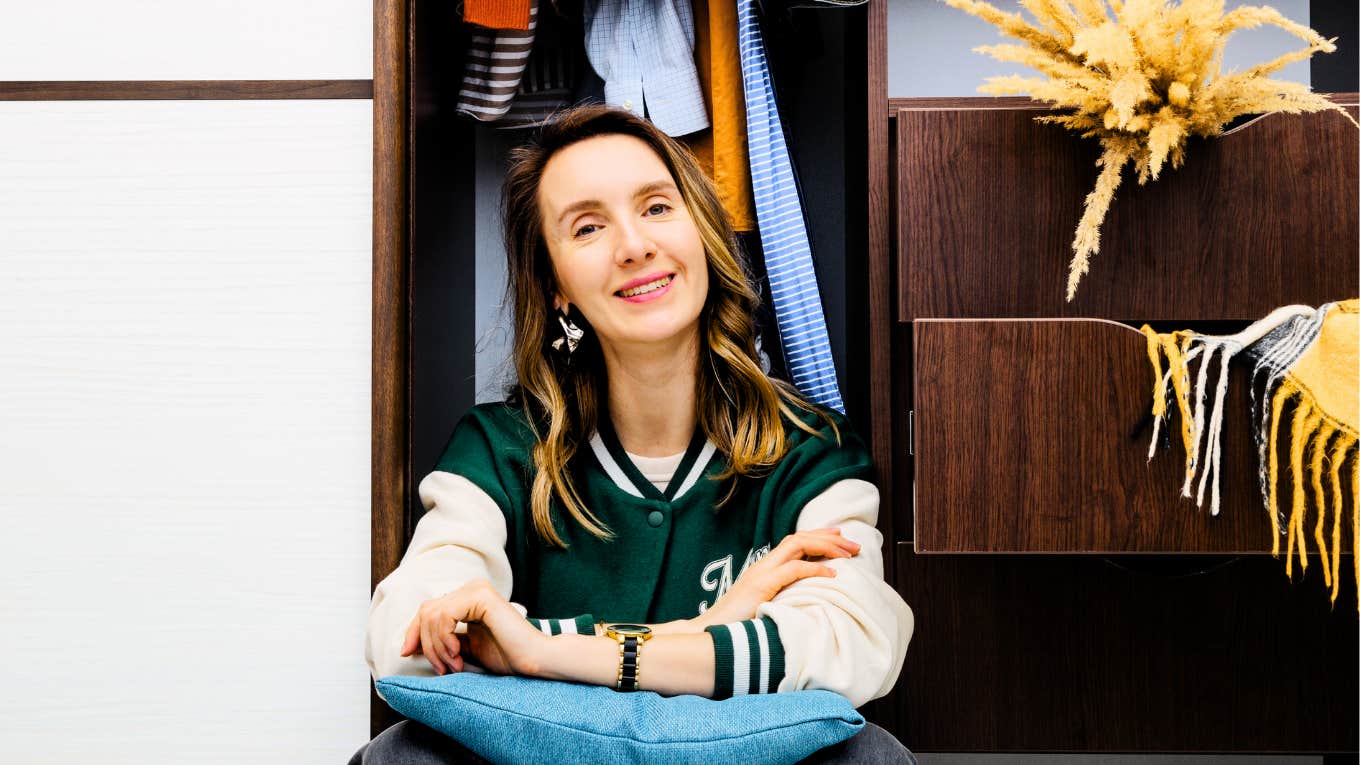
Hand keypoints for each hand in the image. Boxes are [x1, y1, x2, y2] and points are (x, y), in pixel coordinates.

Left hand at [399, 579, 545, 676]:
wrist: (533, 662)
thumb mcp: (464, 649)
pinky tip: (458, 654)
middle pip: (426, 611)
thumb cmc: (505, 657)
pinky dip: (444, 639)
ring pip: (432, 614)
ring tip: (454, 665)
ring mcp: (476, 589)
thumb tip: (408, 645)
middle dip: (426, 644)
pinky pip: (445, 615)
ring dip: (437, 646)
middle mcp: (471, 588)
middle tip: (443, 668)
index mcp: (467, 598)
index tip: (407, 654)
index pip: (427, 610)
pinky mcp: (481, 597)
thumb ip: (442, 641)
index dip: (413, 632)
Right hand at [696, 528, 859, 626]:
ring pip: (797, 545)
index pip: (794, 541)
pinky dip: (815, 569)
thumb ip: (781, 599)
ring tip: (848, 554)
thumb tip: (806, 604)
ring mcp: (761, 573)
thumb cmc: (736, 627)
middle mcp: (763, 565)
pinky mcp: (761, 586)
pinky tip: (833, 575)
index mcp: (764, 568)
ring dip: (825, 547)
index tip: (841, 541)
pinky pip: (793, 570)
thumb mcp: (764, 608)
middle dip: (829, 538)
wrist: (709, 636)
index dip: (819, 537)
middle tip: (854, 545)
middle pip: (799, 537)